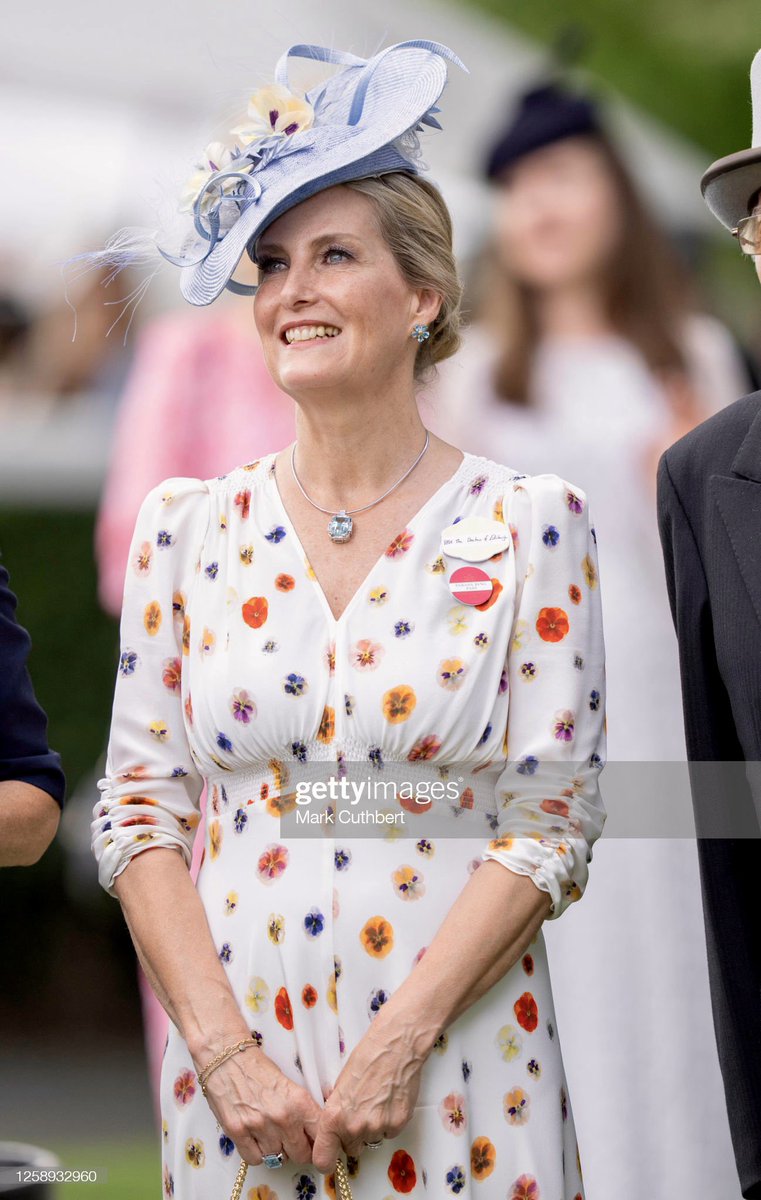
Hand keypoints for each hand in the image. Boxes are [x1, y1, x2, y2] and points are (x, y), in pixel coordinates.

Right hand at [198, 1045, 323, 1167]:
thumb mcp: (290, 1086)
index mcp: (299, 1101)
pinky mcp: (238, 1133)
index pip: (320, 1136)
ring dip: (276, 1150)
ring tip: (270, 1134)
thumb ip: (302, 1111)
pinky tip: (255, 1139)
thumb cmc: (258, 1068)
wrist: (228, 1057)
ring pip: (277, 1159)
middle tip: (292, 1142)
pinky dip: (256, 1153)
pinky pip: (255, 1160)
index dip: (319, 1144)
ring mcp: (259, 1127)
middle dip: (298, 1150)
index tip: (315, 1144)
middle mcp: (282, 1117)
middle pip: (301, 1155)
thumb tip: (312, 1133)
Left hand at [311, 1011, 429, 1172]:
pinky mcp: (398, 1125)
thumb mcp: (340, 1084)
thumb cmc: (367, 1057)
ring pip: (370, 1140)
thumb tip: (333, 1124)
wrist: (396, 1046)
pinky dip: (388, 1121)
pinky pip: (388, 1133)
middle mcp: (355, 1128)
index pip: (322, 1160)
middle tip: (358, 1113)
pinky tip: (388, 1100)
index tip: (329, 1153)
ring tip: (376, 1101)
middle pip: (350, 1150)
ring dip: (371, 1128)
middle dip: (352, 1137)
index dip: (326, 1158)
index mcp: (334, 1117)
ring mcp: (378, 1128)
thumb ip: (335, 1110)